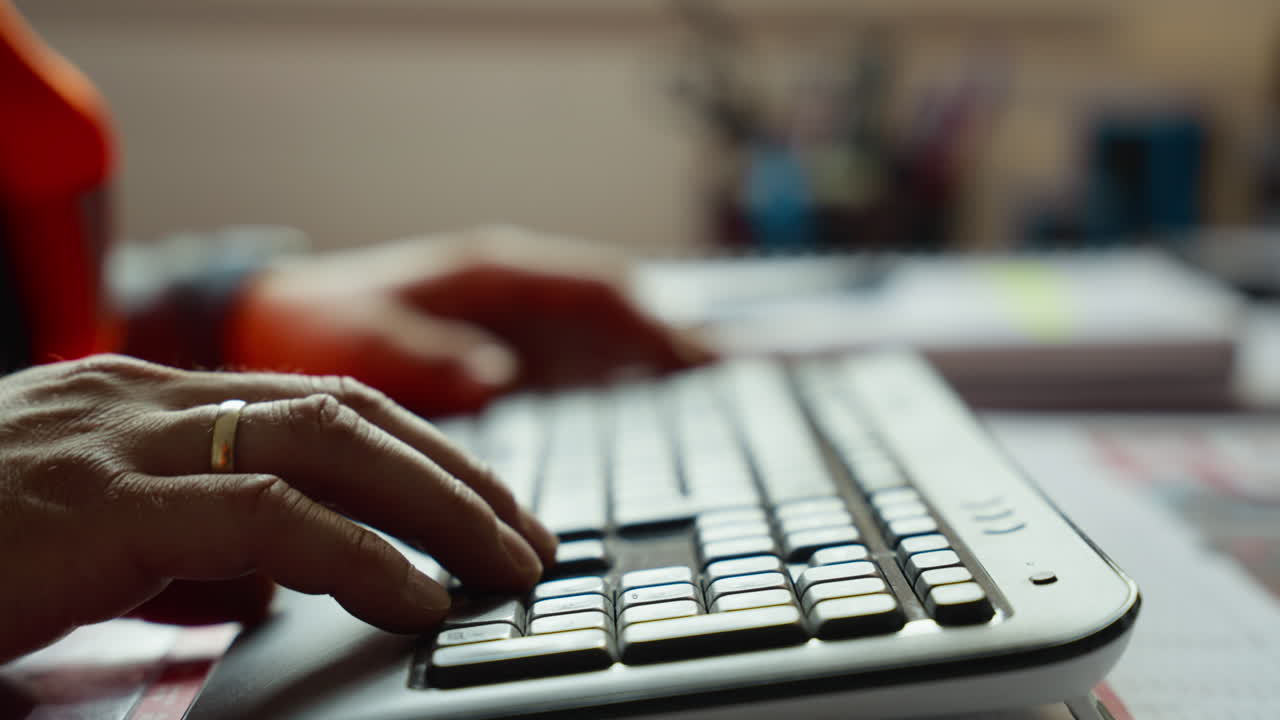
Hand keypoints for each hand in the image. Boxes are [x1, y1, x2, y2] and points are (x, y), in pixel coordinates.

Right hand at [0, 355, 556, 663]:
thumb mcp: (85, 541)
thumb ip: (183, 546)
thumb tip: (270, 584)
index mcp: (149, 402)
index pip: (322, 407)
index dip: (420, 451)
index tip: (485, 504)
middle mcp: (147, 398)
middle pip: (348, 415)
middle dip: (455, 475)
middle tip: (527, 535)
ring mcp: (123, 440)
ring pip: (328, 447)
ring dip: (436, 505)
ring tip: (506, 563)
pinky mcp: (98, 504)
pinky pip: (267, 519)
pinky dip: (360, 555)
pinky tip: (418, 597)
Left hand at [223, 226, 712, 415]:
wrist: (270, 329)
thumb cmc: (312, 324)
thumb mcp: (359, 338)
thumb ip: (426, 353)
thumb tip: (496, 376)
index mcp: (489, 278)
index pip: (594, 289)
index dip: (649, 321)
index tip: (693, 356)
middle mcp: (512, 300)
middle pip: (614, 317)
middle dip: (666, 345)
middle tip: (719, 387)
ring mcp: (510, 330)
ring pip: (599, 344)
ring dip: (646, 368)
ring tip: (699, 406)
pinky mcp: (499, 363)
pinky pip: (570, 373)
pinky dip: (609, 389)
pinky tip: (633, 419)